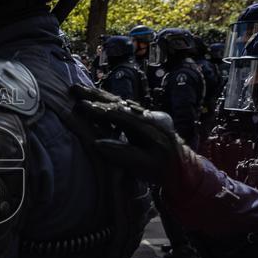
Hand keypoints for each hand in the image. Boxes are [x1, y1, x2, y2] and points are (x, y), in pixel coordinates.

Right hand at [71, 84, 193, 185]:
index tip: (80, 105)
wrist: (184, 167)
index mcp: (148, 128)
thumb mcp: (143, 166)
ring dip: (101, 95)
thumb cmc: (161, 170)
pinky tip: (100, 98)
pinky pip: (126, 105)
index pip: (120, 115)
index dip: (99, 110)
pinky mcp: (147, 116)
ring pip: (122, 102)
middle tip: (74, 88)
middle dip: (95, 96)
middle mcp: (149, 117)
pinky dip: (110, 100)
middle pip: (119, 103)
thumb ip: (122, 154)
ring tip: (82, 90)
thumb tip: (97, 143)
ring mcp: (149, 115)